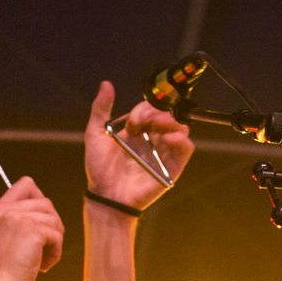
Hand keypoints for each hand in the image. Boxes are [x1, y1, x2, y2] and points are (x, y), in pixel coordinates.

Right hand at [0, 177, 64, 280]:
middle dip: (51, 226)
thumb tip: (48, 210)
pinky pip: (57, 236)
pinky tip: (42, 266)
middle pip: (46, 203)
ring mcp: (19, 218)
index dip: (39, 199)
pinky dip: (55, 253)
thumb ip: (21, 218)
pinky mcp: (32, 231)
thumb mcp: (8, 237)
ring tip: (41, 260)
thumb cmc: (7, 270)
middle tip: (43, 248)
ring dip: (54, 242)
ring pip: (54, 220)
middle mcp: (6, 210)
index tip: (39, 222)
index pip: (26, 184)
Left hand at [85, 81, 192, 211]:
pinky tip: (168, 139)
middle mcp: (152, 139)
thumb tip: (106, 84)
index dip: (144, 110)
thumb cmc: (99, 170)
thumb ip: (100, 109)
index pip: (150, 109)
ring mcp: (163, 152)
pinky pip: (186, 148)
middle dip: (157, 114)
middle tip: (144, 122)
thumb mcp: (95, 134)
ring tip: (158, 127)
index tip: (133, 120)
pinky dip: (182, 140)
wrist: (105, 195)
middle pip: (167, 116)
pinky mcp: (172, 167)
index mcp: (137, 130)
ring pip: (180, 128)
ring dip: (171, 122)